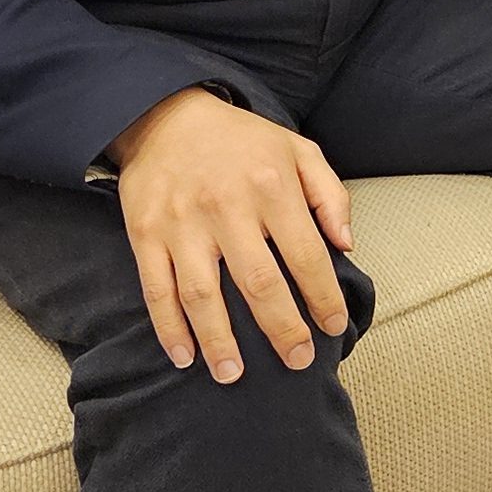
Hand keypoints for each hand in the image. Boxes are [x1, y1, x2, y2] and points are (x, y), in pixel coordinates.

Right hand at [109, 86, 355, 384]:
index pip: (306, 255)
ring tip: (233, 374)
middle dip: (281, 329)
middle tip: (297, 362)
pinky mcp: (145, 234)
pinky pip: (156, 289)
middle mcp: (228, 208)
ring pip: (202, 295)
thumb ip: (330, 196)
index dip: (322, 296)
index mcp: (273, 187)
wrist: (167, 116)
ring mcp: (182, 224)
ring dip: (219, 341)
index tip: (333, 327)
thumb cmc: (243, 141)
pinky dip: (168, 328)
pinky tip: (184, 356)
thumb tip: (347, 245)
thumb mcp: (299, 150)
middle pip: (259, 283)